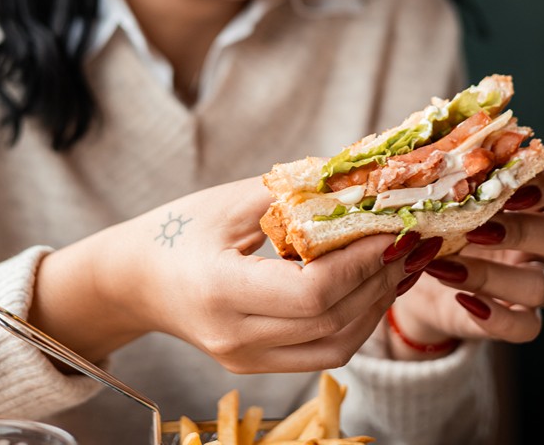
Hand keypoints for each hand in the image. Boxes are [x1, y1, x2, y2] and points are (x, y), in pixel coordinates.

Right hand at [31, 176, 422, 373]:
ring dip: (375, 305)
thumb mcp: (228, 202)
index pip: (312, 293)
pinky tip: (368, 286)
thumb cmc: (174, 230)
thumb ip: (293, 194)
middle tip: (410, 241)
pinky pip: (320, 351)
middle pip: (332, 323)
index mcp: (219, 291)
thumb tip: (359, 180)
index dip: (361, 264)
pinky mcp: (255, 364)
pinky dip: (353, 319)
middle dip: (380, 281)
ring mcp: (245, 358)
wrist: (133, 280)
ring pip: (335, 346)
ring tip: (399, 263)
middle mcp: (234, 337)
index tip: (392, 231)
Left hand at [387, 157, 543, 355]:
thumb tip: (410, 139)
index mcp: (525, 194)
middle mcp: (538, 238)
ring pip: (541, 284)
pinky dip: (497, 317)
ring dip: (495, 275)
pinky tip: (462, 300)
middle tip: (475, 228)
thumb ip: (432, 163)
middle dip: (521, 230)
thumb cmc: (423, 213)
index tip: (512, 185)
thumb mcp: (426, 187)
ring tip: (445, 267)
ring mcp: (530, 279)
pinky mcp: (515, 316)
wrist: (404, 272)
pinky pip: (526, 325)